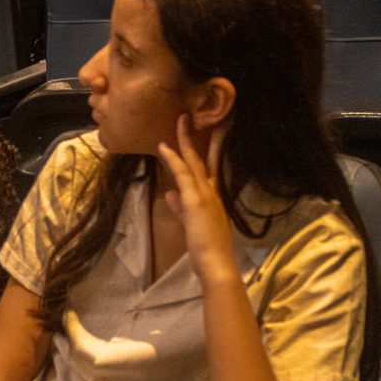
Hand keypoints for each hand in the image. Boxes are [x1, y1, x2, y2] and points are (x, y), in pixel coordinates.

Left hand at [157, 115, 236, 278]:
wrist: (216, 264)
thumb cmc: (206, 248)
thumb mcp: (191, 225)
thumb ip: (181, 208)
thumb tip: (171, 194)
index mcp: (214, 198)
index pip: (212, 168)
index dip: (209, 150)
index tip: (210, 132)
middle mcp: (213, 191)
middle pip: (205, 158)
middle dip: (199, 137)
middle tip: (194, 117)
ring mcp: (205, 194)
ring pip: (194, 161)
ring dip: (185, 140)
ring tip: (180, 120)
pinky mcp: (196, 200)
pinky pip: (183, 174)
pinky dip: (173, 159)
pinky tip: (163, 147)